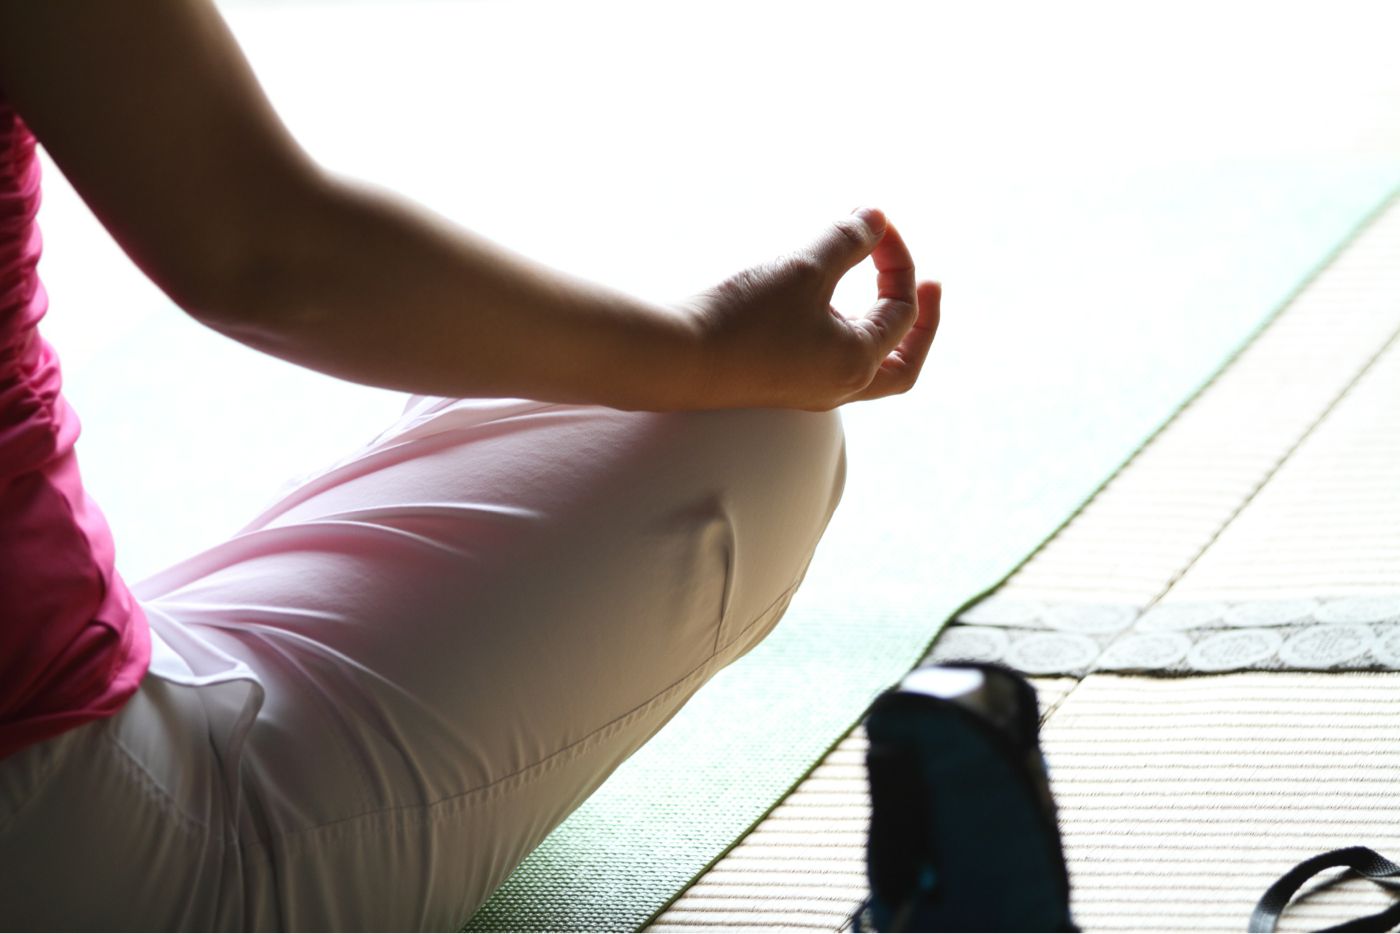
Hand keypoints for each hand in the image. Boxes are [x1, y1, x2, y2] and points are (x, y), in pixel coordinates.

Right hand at [680, 208, 940, 410]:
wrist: (677, 359)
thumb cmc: (743, 317)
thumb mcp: (804, 267)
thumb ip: (847, 240)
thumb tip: (876, 218)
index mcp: (858, 362)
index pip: (902, 308)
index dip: (897, 258)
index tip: (874, 222)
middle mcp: (840, 387)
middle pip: (903, 363)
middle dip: (922, 323)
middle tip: (930, 287)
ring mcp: (809, 391)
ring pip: (867, 369)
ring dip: (879, 329)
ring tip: (874, 295)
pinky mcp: (778, 386)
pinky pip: (831, 365)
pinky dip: (843, 335)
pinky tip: (823, 309)